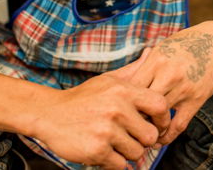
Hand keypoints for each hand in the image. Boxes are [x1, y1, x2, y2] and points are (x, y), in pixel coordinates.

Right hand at [33, 50, 170, 169]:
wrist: (49, 114)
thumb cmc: (83, 97)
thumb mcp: (108, 80)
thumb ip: (133, 70)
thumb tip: (150, 53)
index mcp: (123, 91)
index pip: (160, 105)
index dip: (163, 118)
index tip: (157, 124)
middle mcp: (117, 109)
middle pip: (150, 135)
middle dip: (143, 140)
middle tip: (133, 137)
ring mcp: (107, 131)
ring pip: (137, 152)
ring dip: (128, 152)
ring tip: (116, 143)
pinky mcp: (97, 150)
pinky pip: (121, 165)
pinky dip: (116, 162)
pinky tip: (107, 152)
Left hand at [128, 21, 212, 145]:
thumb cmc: (182, 45)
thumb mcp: (161, 48)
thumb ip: (142, 65)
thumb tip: (120, 81)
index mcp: (156, 60)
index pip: (132, 87)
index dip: (123, 101)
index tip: (118, 110)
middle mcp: (169, 74)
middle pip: (143, 103)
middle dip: (133, 116)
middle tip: (126, 126)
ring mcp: (184, 88)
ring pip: (159, 116)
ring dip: (149, 127)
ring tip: (140, 135)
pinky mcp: (196, 99)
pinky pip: (178, 124)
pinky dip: (168, 135)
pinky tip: (160, 139)